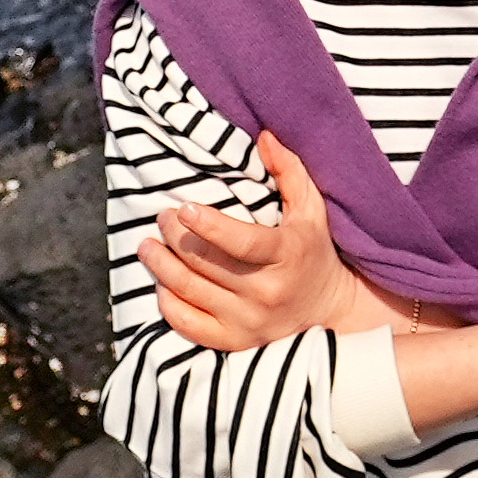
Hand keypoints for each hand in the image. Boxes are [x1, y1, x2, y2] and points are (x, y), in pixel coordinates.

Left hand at [140, 130, 366, 350]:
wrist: (329, 306)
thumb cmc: (314, 248)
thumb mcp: (311, 208)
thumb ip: (289, 171)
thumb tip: (264, 136)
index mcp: (287, 255)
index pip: (242, 242)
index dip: (209, 226)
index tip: (184, 208)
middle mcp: (267, 292)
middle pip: (207, 264)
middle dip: (176, 237)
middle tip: (163, 218)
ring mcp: (249, 320)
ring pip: (191, 291)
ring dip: (162, 266)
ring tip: (148, 246)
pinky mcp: (235, 340)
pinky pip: (189, 325)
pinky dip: (168, 303)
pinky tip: (161, 282)